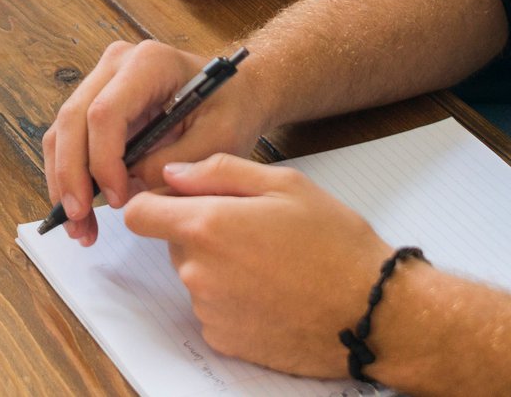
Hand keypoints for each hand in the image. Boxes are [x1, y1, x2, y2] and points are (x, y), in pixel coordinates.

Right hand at [40, 39, 268, 244]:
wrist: (236, 91)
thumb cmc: (232, 109)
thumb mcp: (220, 138)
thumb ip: (179, 162)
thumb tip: (132, 186)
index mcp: (149, 63)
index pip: (105, 112)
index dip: (103, 161)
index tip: (118, 200)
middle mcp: (117, 64)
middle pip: (73, 120)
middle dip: (71, 176)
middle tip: (79, 221)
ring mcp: (102, 80)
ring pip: (63, 131)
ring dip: (64, 181)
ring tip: (78, 227)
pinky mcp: (96, 101)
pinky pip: (71, 139)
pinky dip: (70, 176)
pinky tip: (81, 210)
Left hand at [123, 154, 397, 377]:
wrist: (371, 310)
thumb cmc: (335, 242)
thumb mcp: (285, 183)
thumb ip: (220, 171)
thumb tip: (174, 174)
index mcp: (208, 226)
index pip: (139, 214)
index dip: (155, 202)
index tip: (180, 200)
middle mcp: (198, 272)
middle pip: (173, 243)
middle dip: (202, 231)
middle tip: (254, 228)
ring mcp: (209, 310)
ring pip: (196, 275)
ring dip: (220, 265)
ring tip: (272, 262)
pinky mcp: (224, 339)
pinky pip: (213, 308)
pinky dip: (233, 299)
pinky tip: (272, 291)